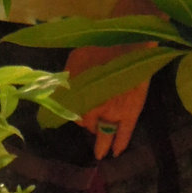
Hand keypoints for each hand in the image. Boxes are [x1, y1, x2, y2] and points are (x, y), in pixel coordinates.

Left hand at [67, 41, 151, 158]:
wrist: (128, 40)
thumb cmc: (98, 47)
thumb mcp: (75, 62)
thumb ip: (68, 81)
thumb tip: (59, 95)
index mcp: (79, 96)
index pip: (72, 115)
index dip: (74, 113)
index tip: (76, 112)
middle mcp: (95, 108)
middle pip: (87, 124)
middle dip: (88, 123)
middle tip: (90, 122)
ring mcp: (114, 112)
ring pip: (104, 132)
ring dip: (101, 140)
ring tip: (100, 151)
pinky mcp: (132, 111)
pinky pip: (125, 133)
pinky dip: (120, 143)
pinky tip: (116, 152)